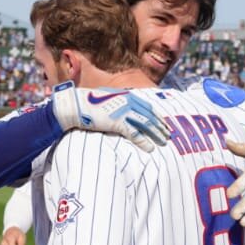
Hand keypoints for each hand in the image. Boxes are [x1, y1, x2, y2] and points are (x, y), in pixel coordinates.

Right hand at [49, 85, 168, 152]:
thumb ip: (118, 103)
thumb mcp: (106, 98)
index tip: (164, 123)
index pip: (148, 107)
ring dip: (156, 134)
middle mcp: (128, 102)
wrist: (76, 105)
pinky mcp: (118, 122)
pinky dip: (144, 142)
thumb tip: (122, 110)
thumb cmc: (88, 103)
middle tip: (168, 135)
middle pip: (150, 116)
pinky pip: (135, 134)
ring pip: (146, 124)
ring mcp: (124, 112)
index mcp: (126, 95)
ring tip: (163, 142)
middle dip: (161, 126)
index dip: (157, 116)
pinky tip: (150, 148)